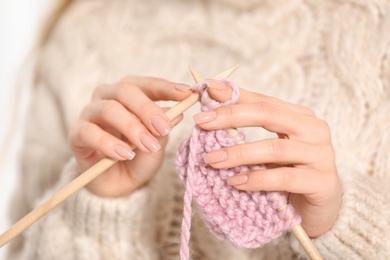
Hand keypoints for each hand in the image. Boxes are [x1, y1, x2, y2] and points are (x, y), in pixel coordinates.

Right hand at [68, 76, 192, 196]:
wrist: (120, 185)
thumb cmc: (139, 158)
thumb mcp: (157, 143)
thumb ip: (163, 127)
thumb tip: (178, 112)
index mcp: (129, 95)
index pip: (147, 84)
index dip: (166, 87)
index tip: (187, 93)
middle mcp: (107, 98)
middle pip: (125, 90)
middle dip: (147, 109)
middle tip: (164, 128)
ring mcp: (89, 114)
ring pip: (108, 108)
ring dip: (132, 127)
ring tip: (147, 145)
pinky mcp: (76, 134)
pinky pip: (89, 133)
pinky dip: (109, 144)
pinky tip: (124, 154)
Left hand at [194, 79, 341, 237]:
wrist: (317, 208)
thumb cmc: (288, 173)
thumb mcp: (268, 149)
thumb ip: (247, 131)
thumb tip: (210, 110)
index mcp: (300, 116)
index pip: (263, 101)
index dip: (234, 96)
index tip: (207, 90)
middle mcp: (314, 130)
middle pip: (269, 114)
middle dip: (231, 116)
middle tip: (201, 122)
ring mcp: (321, 155)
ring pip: (274, 148)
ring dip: (238, 153)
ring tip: (211, 159)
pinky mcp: (322, 182)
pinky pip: (284, 177)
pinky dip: (256, 179)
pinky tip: (235, 182)